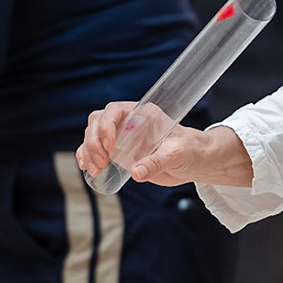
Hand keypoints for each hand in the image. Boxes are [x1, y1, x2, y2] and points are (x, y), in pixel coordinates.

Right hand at [75, 103, 252, 186]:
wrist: (195, 161)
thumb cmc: (191, 150)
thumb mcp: (177, 155)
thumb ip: (157, 162)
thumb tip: (136, 172)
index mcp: (144, 114)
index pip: (115, 110)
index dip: (106, 125)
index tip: (109, 145)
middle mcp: (129, 122)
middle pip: (98, 121)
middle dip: (94, 140)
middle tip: (101, 161)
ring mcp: (122, 137)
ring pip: (93, 135)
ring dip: (88, 151)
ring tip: (96, 169)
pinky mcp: (119, 152)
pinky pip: (96, 150)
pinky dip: (87, 157)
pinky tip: (88, 168)